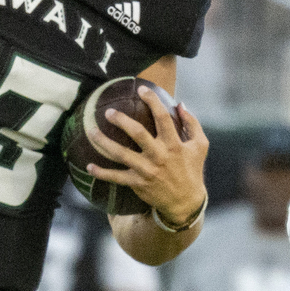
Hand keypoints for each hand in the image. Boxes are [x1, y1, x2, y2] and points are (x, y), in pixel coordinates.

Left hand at [85, 90, 208, 225]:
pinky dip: (102, 173)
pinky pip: (116, 177)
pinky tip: (89, 166)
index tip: (142, 89)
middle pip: (138, 134)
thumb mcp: (200, 146)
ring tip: (91, 132)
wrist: (185, 202)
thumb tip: (181, 104)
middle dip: (122, 120)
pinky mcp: (137, 183)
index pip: (163, 118)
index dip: (152, 101)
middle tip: (108, 112)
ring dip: (104, 143)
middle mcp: (159, 156)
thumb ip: (192, 123)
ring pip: (121, 154)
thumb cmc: (192, 170)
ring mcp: (146, 171)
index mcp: (174, 144)